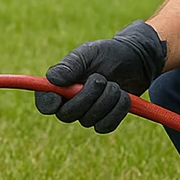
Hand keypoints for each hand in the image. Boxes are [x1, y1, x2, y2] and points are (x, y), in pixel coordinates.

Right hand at [35, 20, 167, 132]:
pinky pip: (105, 126)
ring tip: (114, 84)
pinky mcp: (104, 121)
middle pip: (67, 115)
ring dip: (106, 100)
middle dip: (86, 97)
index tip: (57, 99)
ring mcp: (87, 114)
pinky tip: (123, 96)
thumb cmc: (107, 53)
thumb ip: (70, 65)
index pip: (45, 102)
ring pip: (88, 120)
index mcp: (60, 85)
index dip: (48, 103)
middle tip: (100, 79)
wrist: (135, 60)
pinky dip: (117, 110)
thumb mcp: (88, 53)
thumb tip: (52, 79)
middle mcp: (70, 103)